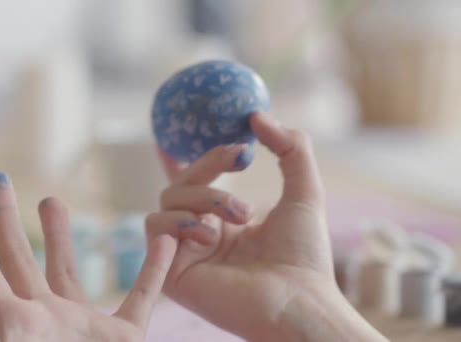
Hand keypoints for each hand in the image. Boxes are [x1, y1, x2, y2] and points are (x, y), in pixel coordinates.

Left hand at [0, 172, 175, 341]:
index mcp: (16, 328)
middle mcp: (45, 322)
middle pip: (18, 260)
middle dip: (4, 218)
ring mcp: (83, 330)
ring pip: (68, 272)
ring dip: (62, 236)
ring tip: (49, 198)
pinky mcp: (124, 340)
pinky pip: (140, 299)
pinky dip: (154, 271)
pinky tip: (165, 241)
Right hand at [148, 113, 386, 340]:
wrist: (298, 303)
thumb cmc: (304, 257)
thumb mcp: (304, 192)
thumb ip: (291, 149)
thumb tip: (258, 115)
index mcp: (225, 222)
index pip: (197, 181)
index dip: (193, 155)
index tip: (212, 132)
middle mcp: (201, 234)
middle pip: (181, 182)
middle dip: (209, 164)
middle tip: (241, 156)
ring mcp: (184, 251)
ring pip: (167, 199)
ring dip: (206, 196)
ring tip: (242, 215)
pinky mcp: (170, 270)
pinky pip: (156, 226)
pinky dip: (181, 221)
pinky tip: (211, 235)